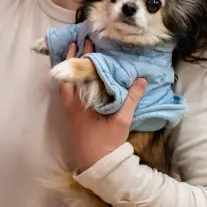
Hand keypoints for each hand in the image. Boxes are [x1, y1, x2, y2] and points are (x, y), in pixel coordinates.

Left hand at [59, 39, 147, 172]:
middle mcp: (71, 105)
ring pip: (65, 85)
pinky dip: (70, 81)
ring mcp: (69, 111)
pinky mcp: (71, 116)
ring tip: (74, 55)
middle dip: (73, 59)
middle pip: (68, 76)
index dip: (83, 57)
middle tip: (77, 42)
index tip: (86, 42)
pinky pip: (66, 93)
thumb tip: (141, 80)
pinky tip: (76, 78)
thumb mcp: (122, 120)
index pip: (80, 74)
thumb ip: (131, 99)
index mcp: (81, 103)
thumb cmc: (108, 142)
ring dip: (70, 69)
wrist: (97, 165)